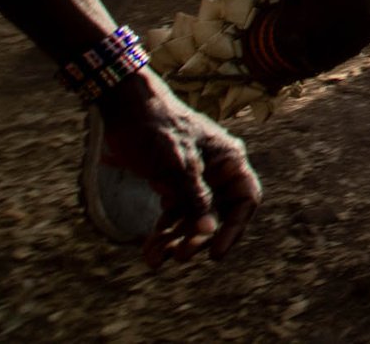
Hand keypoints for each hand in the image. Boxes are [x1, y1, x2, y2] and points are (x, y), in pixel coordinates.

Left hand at [96, 74, 261, 266]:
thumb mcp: (177, 164)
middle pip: (218, 214)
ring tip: (156, 259)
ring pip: (193, 218)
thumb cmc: (156, 130)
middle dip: (198, 238)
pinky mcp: (171, 183)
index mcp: (228, 160)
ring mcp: (193, 178)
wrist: (124, 109)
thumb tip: (207, 232)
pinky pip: (173, 214)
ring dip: (176, 240)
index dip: (234, 228)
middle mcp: (216, 171)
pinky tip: (149, 250)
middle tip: (180, 257)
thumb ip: (194, 197)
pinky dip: (163, 232)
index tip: (215, 254)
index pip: (245, 199)